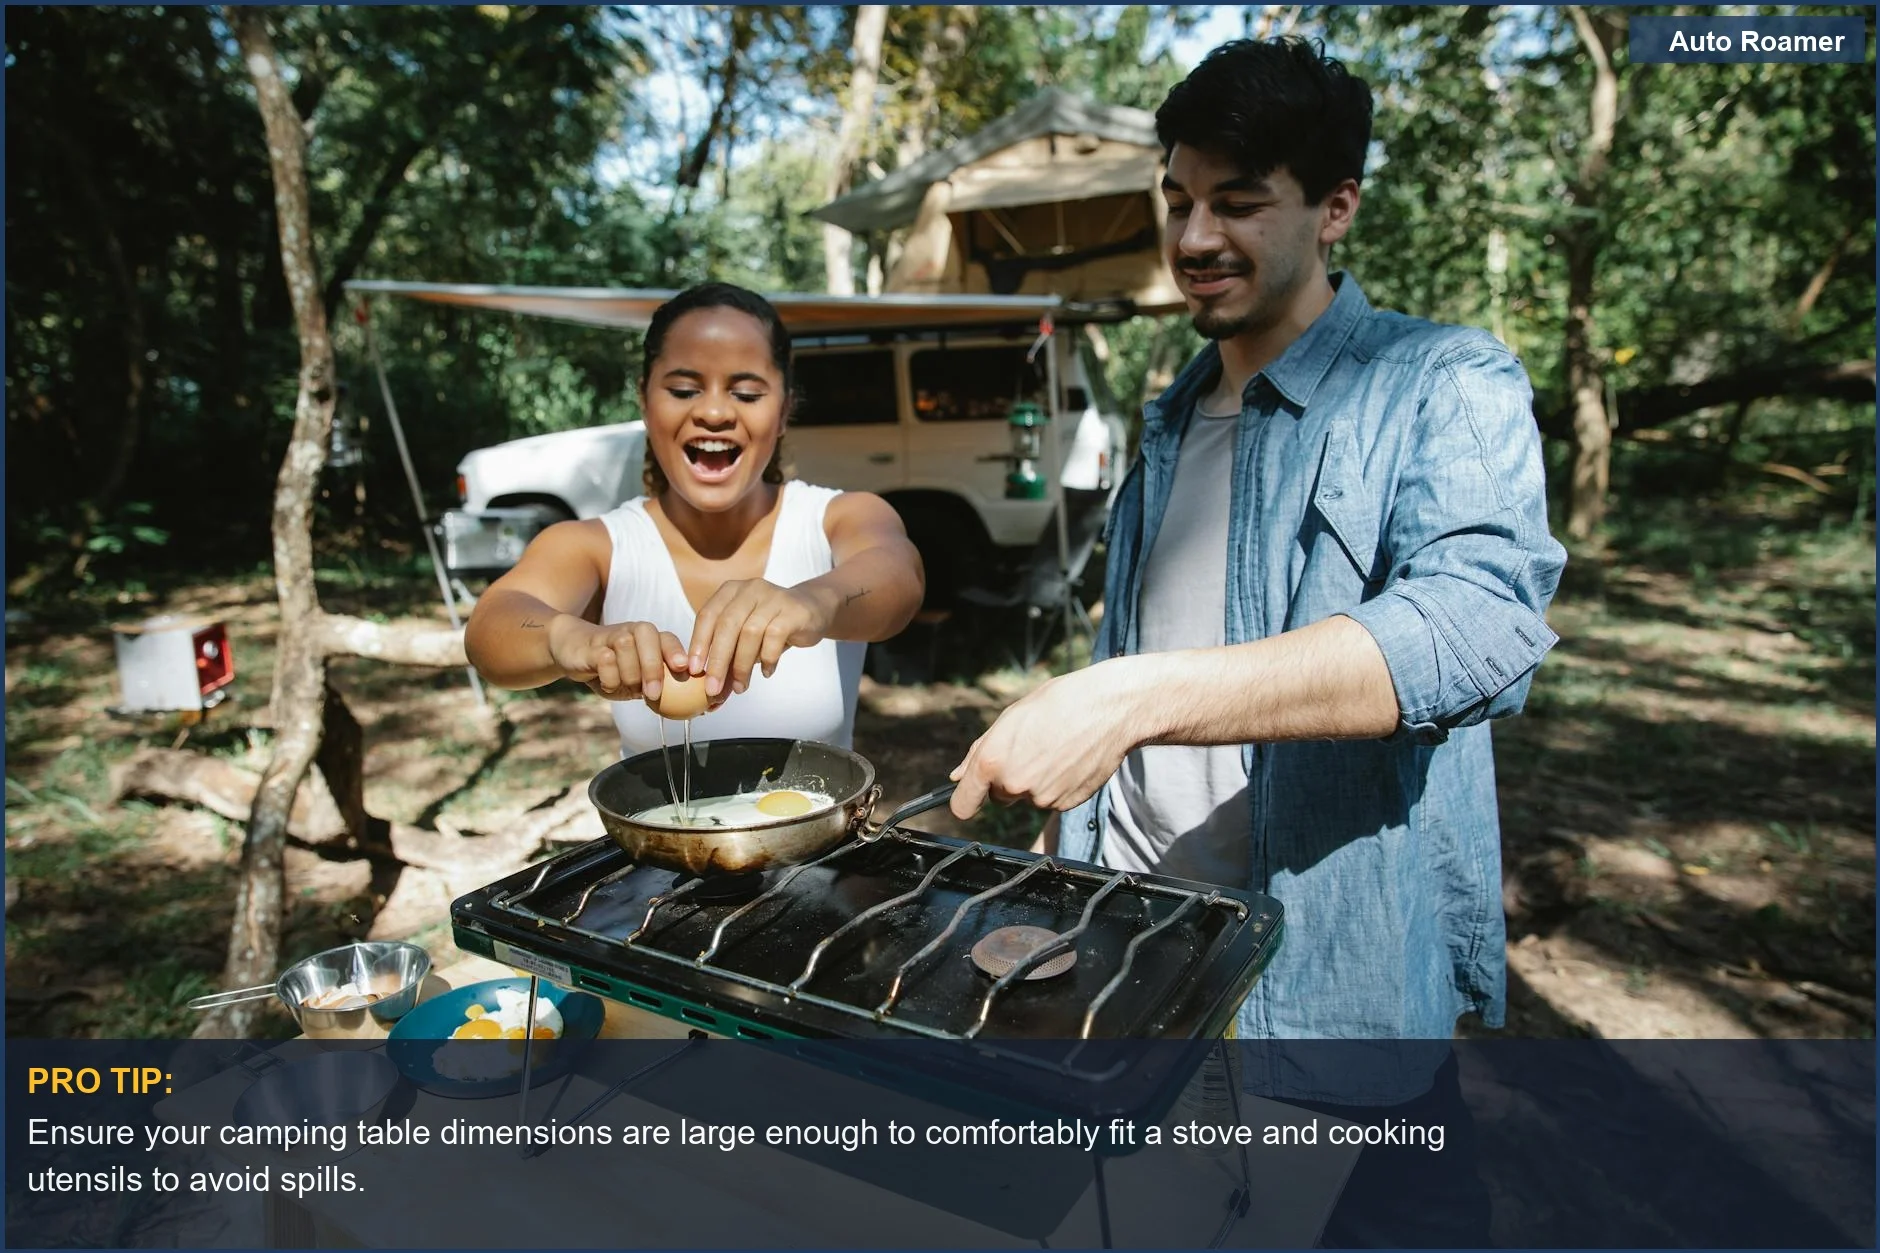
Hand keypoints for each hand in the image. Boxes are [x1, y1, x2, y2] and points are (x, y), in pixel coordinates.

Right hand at [547, 616, 687, 701]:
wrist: (573, 652)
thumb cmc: (612, 669)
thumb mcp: (636, 680)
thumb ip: (656, 688)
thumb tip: (682, 709)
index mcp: (650, 639)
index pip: (668, 639)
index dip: (676, 652)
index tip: (683, 669)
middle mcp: (634, 632)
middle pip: (649, 638)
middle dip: (653, 668)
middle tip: (653, 693)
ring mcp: (612, 635)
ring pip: (627, 647)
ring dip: (629, 675)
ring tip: (625, 686)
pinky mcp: (593, 646)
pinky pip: (605, 659)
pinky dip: (609, 678)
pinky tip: (607, 683)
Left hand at [687, 579, 838, 697]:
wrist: (812, 609)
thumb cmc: (771, 625)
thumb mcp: (745, 635)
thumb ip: (729, 655)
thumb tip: (713, 690)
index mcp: (730, 591)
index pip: (707, 616)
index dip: (698, 643)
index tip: (694, 670)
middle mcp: (750, 589)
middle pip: (727, 626)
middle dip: (718, 660)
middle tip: (713, 687)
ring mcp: (773, 597)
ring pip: (750, 633)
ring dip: (743, 665)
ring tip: (741, 686)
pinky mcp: (792, 611)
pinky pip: (775, 637)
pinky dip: (768, 659)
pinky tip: (767, 672)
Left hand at [948, 663, 1144, 819]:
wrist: (1108, 709)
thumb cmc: (1058, 704)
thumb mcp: (1010, 718)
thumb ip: (979, 752)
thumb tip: (958, 776)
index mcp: (992, 761)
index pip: (963, 804)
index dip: (966, 799)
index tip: (972, 794)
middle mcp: (1013, 785)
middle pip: (999, 796)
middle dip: (1007, 779)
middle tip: (1031, 749)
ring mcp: (1041, 798)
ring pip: (1028, 797)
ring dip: (1035, 780)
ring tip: (1056, 749)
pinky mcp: (1065, 804)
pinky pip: (1052, 799)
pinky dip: (1057, 785)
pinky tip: (1070, 760)